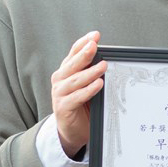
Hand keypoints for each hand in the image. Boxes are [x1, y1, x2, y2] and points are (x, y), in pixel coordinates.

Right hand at [50, 32, 105, 157]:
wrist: (72, 130)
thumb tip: (107, 60)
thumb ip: (92, 74)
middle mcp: (60, 80)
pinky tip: (98, 84)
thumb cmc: (82, 106)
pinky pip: (76, 97)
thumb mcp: (87, 86)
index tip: (95, 35)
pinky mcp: (63, 107)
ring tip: (103, 66)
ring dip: (90, 72)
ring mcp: (60, 94)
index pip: (73, 53)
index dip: (83, 43)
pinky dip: (88, 90)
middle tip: (94, 45)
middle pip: (72, 64)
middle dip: (84, 53)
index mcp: (66, 72)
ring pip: (75, 80)